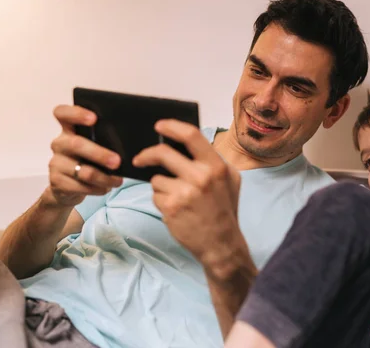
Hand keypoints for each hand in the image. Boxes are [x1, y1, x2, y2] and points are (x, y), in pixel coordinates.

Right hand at [44, 105, 122, 207]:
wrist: (67, 188)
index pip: (62, 113)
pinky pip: (80, 186)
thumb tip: (128, 144)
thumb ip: (103, 140)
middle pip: (76, 144)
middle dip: (100, 154)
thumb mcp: (93, 147)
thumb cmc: (87, 161)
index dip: (76, 113)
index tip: (93, 118)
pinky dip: (97, 188)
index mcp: (69, 130)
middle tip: (117, 162)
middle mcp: (59, 143)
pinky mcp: (56, 181)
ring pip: (83, 170)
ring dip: (104, 177)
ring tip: (118, 181)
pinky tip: (106, 188)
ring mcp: (56, 163)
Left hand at [133, 120, 245, 279]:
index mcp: (216, 166)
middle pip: (163, 153)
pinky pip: (155, 195)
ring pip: (157, 178)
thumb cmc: (224, 209)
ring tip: (177, 197)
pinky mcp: (171, 208)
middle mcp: (200, 177)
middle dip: (147, 154)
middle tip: (140, 159)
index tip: (159, 126)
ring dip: (160, 185)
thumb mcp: (229, 179)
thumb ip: (211, 160)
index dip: (172, 127)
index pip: (191, 135)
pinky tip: (175, 209)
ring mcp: (184, 193)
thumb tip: (185, 143)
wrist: (221, 244)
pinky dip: (161, 200)